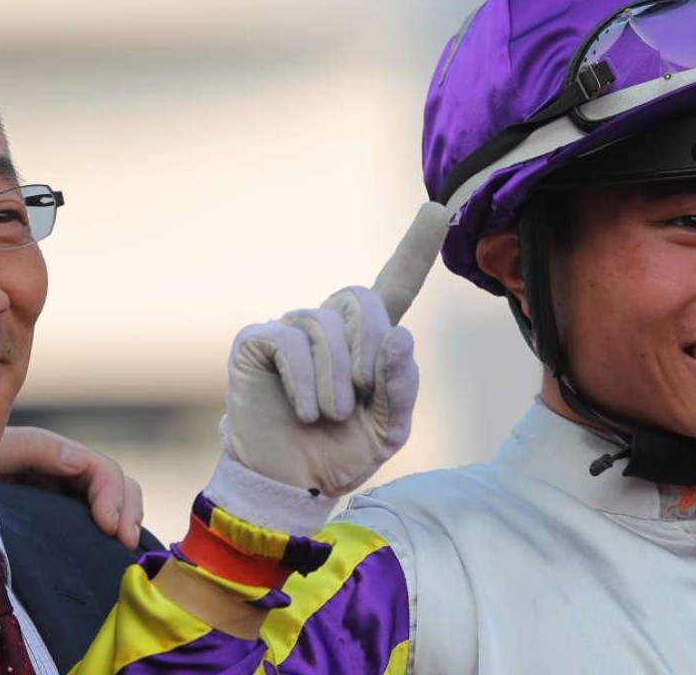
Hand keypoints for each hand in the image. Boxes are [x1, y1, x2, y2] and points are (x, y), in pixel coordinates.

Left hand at [0, 426, 144, 549]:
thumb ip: (35, 449)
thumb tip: (82, 461)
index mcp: (50, 456)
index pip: (99, 469)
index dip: (112, 493)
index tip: (109, 526)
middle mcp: (62, 477)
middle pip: (115, 485)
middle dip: (126, 510)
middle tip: (124, 543)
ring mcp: (59, 504)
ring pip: (111, 507)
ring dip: (124, 524)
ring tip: (123, 550)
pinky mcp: (53, 529)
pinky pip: (91, 529)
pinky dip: (108, 539)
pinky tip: (110, 555)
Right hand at [222, 203, 447, 497]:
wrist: (289, 486)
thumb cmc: (341, 453)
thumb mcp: (389, 429)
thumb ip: (402, 387)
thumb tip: (401, 334)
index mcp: (368, 340)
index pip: (396, 283)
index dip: (417, 247)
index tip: (439, 209)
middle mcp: (329, 324)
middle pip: (361, 299)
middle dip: (368, 350)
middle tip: (360, 396)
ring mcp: (290, 328)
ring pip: (324, 326)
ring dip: (335, 382)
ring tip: (328, 416)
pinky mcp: (256, 341)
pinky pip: (290, 343)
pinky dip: (304, 382)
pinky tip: (305, 411)